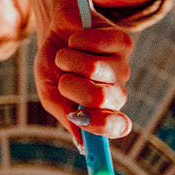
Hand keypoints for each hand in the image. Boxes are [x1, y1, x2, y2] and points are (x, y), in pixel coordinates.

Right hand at [35, 21, 131, 140]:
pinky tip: (77, 39)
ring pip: (94, 68)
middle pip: (100, 98)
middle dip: (71, 86)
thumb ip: (67, 116)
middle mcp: (116, 91)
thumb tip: (82, 143)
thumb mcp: (52, 94)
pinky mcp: (123, 41)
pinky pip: (97, 43)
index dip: (101, 126)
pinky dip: (77, 41)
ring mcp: (122, 66)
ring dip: (68, 59)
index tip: (79, 119)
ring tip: (66, 55)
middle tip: (63, 78)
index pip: (117, 126)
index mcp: (102, 110)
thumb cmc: (54, 66)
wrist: (55, 31)